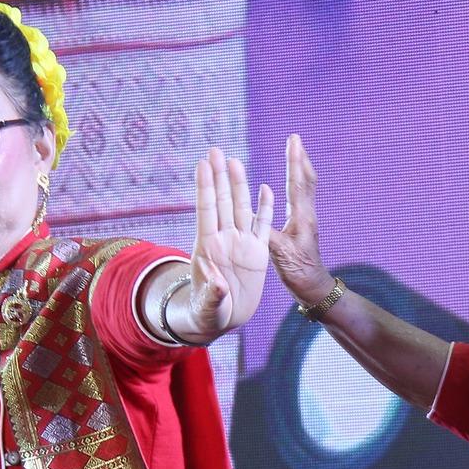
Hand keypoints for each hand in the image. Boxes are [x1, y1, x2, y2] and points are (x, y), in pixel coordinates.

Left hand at [182, 148, 274, 340]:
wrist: (221, 319)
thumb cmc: (208, 313)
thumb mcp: (208, 306)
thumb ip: (212, 293)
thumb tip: (218, 282)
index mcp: (208, 248)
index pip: (206, 210)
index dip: (206, 187)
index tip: (202, 164)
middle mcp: (224, 240)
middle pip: (222, 202)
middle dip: (219, 176)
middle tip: (215, 150)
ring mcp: (241, 244)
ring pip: (241, 208)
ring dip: (238, 185)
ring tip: (234, 161)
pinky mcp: (256, 254)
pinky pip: (262, 226)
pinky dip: (265, 208)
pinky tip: (266, 188)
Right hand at [268, 134, 336, 305]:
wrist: (313, 287)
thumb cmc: (298, 273)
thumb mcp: (280, 255)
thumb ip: (267, 236)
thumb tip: (250, 218)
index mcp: (301, 218)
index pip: (298, 184)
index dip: (294, 161)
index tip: (293, 141)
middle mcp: (306, 215)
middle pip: (305, 180)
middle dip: (299, 158)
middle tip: (295, 139)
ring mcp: (306, 220)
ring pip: (305, 188)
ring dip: (299, 168)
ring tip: (295, 153)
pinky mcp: (303, 226)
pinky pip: (300, 198)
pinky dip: (296, 183)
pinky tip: (291, 182)